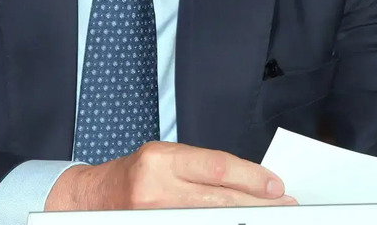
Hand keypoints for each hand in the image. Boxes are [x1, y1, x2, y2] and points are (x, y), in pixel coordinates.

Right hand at [45, 141, 297, 210]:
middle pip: (219, 199)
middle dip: (257, 203)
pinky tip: (237, 223)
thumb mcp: (165, 158)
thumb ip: (202, 168)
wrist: (93, 196)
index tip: (276, 186)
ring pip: (211, 218)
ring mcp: (153, 214)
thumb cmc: (133, 174)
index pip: (217, 167)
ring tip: (265, 215)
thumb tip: (251, 181)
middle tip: (283, 206)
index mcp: (161, 159)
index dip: (252, 177)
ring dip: (243, 217)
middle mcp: (156, 186)